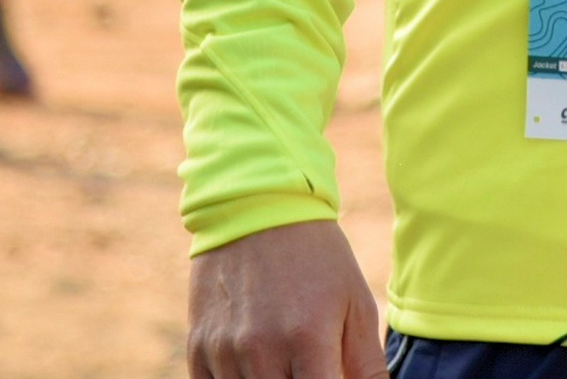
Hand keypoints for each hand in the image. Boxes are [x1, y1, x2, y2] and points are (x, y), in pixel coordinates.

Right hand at [188, 220, 383, 378]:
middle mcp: (262, 349)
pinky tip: (255, 365)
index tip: (330, 376)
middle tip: (308, 365)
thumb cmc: (317, 258)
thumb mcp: (356, 303)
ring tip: (284, 359)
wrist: (256, 205)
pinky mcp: (198, 346)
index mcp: (308, 339)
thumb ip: (368, 366)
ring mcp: (225, 350)